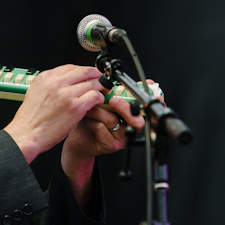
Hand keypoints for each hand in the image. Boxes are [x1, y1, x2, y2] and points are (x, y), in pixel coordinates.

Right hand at [3, 65, 107, 163]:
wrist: (27, 134)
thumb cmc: (30, 119)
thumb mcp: (35, 92)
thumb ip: (49, 85)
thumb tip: (63, 82)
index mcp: (46, 77)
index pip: (71, 66)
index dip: (83, 70)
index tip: (88, 74)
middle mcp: (57, 83)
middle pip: (84, 71)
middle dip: (95, 74)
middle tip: (101, 79)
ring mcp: (67, 94)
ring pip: (92, 83)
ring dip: (100, 86)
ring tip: (102, 90)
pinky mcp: (75, 107)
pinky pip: (94, 96)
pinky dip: (99, 97)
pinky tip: (99, 101)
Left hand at [59, 82, 147, 212]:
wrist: (78, 136)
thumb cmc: (92, 118)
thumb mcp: (106, 102)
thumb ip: (117, 92)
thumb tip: (126, 79)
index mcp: (132, 116)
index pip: (146, 109)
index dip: (146, 102)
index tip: (140, 92)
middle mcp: (129, 128)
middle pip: (137, 119)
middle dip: (124, 107)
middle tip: (112, 100)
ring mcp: (120, 138)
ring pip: (114, 120)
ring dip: (99, 111)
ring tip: (90, 107)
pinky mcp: (109, 145)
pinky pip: (102, 129)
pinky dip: (92, 121)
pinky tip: (87, 120)